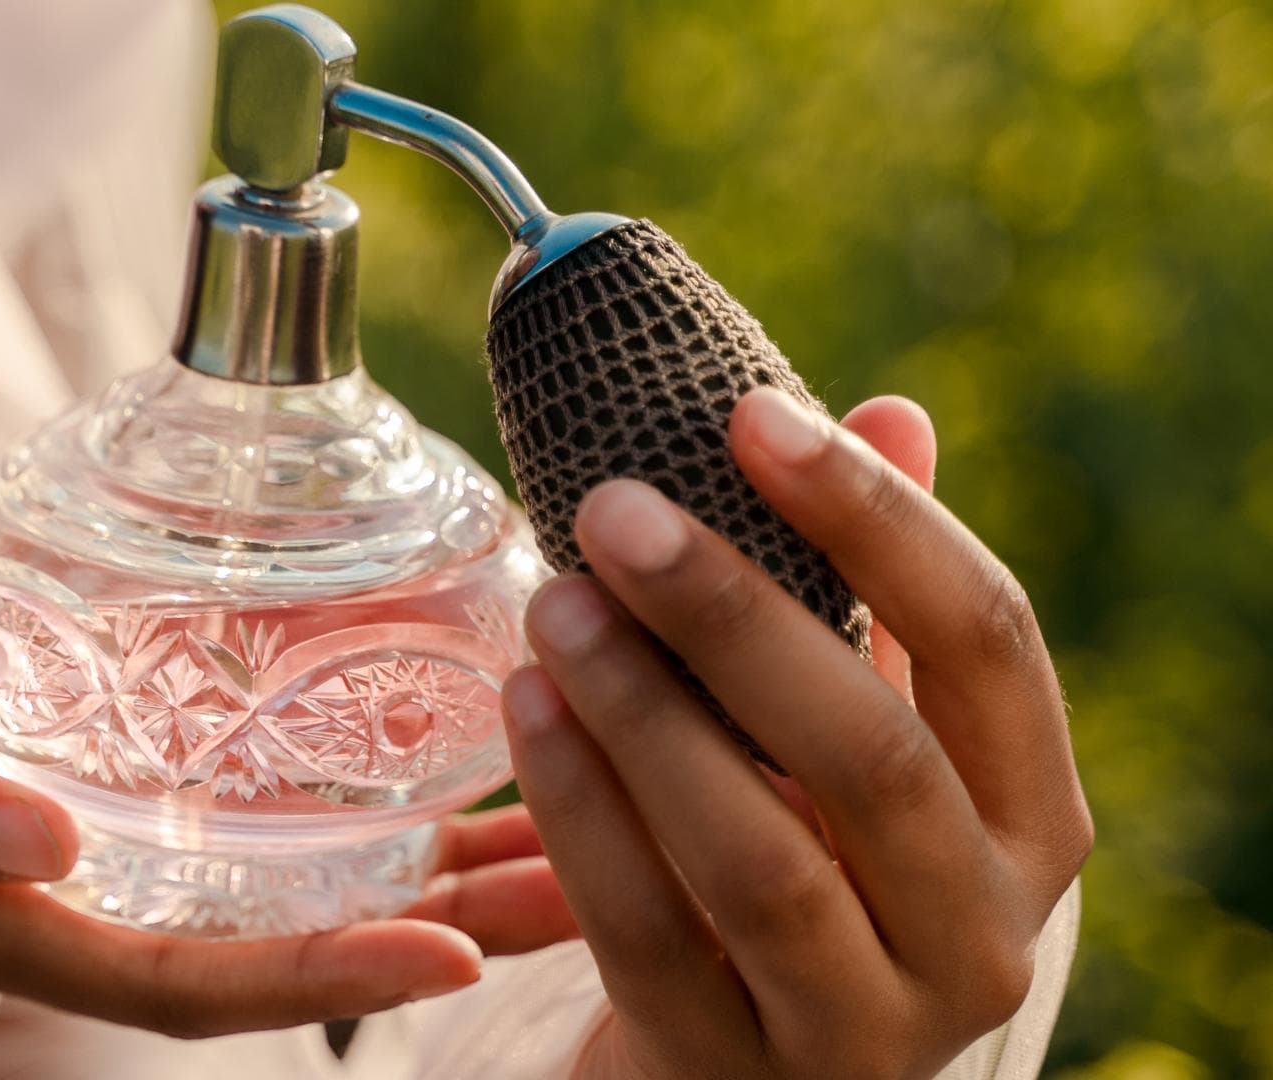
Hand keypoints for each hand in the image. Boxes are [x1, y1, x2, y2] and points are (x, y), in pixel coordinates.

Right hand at [0, 652, 568, 1079]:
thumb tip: (40, 837)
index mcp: (37, 934)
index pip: (210, 983)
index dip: (335, 975)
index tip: (463, 950)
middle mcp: (110, 900)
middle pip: (307, 928)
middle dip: (457, 912)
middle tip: (615, 870)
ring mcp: (128, 840)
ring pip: (314, 858)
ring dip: (449, 837)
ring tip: (596, 796)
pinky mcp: (129, 770)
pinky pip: (266, 784)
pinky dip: (362, 761)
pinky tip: (454, 715)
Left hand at [502, 389, 1091, 1078]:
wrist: (737, 1067)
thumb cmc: (808, 863)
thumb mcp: (858, 738)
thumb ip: (880, 599)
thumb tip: (887, 411)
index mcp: (1031, 819)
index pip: (989, 640)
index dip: (877, 516)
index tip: (751, 415)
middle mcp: (981, 933)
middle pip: (874, 752)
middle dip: (736, 615)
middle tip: (615, 509)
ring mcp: (864, 1028)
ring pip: (762, 859)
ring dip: (645, 711)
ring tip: (554, 600)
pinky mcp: (733, 1076)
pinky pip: (650, 936)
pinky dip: (583, 815)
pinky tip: (526, 706)